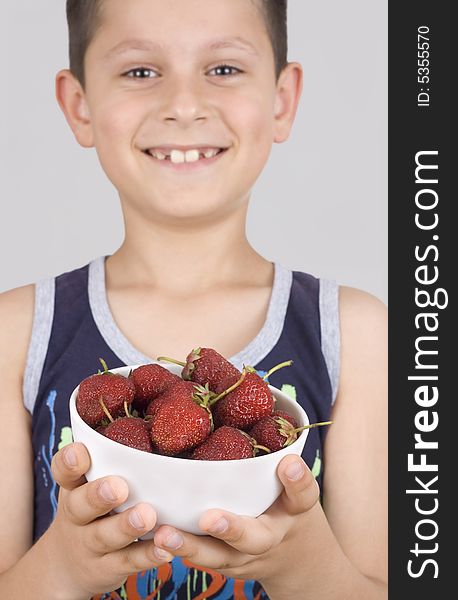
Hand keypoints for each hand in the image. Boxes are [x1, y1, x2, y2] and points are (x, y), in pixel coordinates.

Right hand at [47, 443, 172, 598]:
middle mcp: (76, 516)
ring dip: (126, 526)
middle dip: (98, 495)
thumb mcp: (86, 485)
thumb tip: (148, 420)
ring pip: (104, 536)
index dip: (69, 462)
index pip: (64, 472)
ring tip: (147, 516)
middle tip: (119, 487)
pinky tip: (166, 548)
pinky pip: (128, 561)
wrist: (67, 565)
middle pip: (80, 505)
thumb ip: (108, 461)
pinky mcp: (107, 567)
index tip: (81, 452)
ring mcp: (89, 545)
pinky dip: (147, 556)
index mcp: (73, 487)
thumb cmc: (90, 508)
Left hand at [153, 454, 319, 583]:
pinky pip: (200, 559)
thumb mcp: (293, 478)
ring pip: (218, 557)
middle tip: (209, 518)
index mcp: (294, 509)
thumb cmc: (284, 501)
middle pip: (254, 538)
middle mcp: (270, 537)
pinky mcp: (221, 564)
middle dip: (232, 529)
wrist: (289, 554)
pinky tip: (152, 536)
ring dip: (190, 547)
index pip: (303, 495)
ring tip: (164, 535)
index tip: (288, 463)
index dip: (297, 480)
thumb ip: (280, 450)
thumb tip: (270, 403)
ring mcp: (244, 557)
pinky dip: (177, 550)